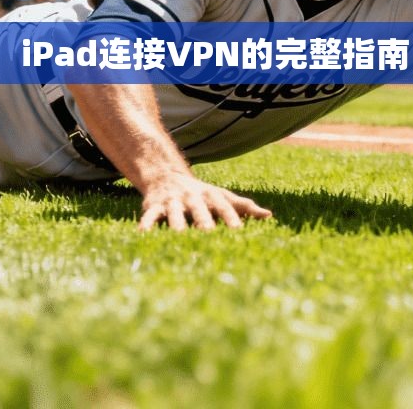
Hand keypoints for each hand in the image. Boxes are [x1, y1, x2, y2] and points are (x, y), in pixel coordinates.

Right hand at [138, 173, 271, 230]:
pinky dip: (146, 225)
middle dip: (204, 222)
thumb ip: (243, 207)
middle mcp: (193, 197)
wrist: (167, 175)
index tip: (239, 232)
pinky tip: (143, 236)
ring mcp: (173, 201)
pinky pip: (150, 216)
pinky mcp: (154, 206)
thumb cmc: (201, 193)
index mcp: (211, 196)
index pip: (224, 208)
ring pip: (175, 214)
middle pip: (200, 210)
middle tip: (210, 236)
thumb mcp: (221, 196)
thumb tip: (269, 216)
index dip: (231, 219)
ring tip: (179, 237)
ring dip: (177, 225)